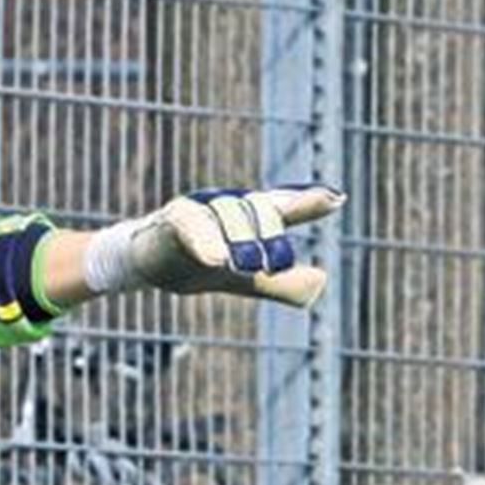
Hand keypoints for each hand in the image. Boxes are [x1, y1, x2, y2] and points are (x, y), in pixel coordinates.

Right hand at [131, 184, 344, 307]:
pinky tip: (217, 260)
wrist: (148, 265)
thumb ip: (284, 284)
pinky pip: (189, 223)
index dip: (308, 202)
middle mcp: (228, 205)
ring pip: (226, 214)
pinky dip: (204, 239)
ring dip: (241, 238)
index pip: (283, 206)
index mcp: (250, 218)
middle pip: (257, 210)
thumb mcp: (247, 280)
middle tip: (275, 265)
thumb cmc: (199, 263)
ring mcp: (200, 209)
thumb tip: (321, 281)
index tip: (336, 199)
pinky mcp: (170, 221)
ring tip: (249, 267)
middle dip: (269, 234)